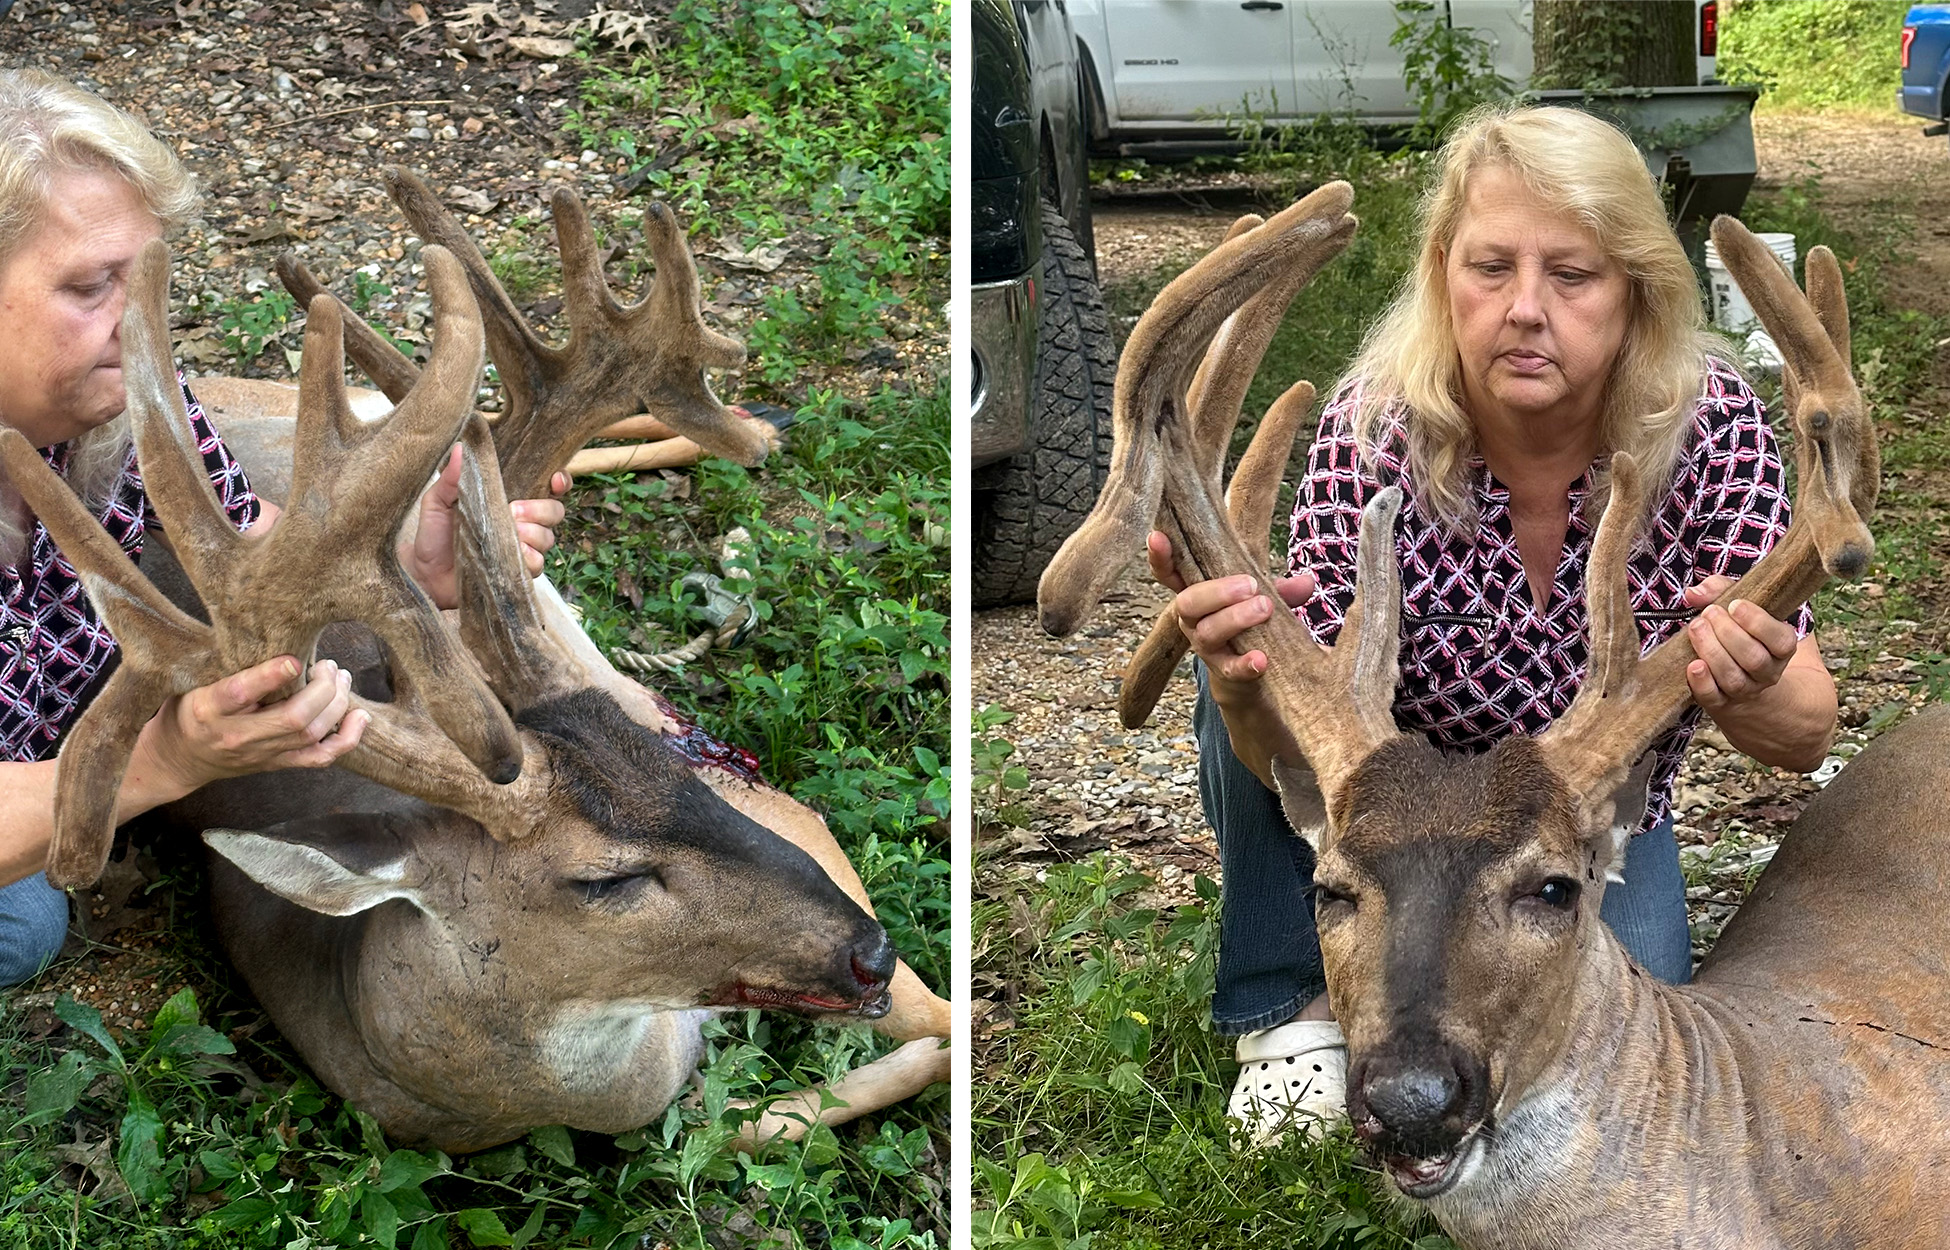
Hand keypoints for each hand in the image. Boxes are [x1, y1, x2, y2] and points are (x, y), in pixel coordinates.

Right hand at [143, 655, 367, 794]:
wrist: (179, 759)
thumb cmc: (189, 709)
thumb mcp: (193, 681)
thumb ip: (229, 666)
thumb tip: (272, 632)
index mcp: (209, 708)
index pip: (241, 693)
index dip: (271, 676)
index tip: (294, 658)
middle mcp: (237, 735)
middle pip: (292, 718)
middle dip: (322, 689)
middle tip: (330, 665)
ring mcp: (261, 754)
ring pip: (310, 735)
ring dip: (337, 704)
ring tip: (342, 679)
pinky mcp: (278, 764)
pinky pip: (320, 758)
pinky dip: (347, 739)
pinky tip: (359, 716)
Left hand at [401, 445, 569, 609]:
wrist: (426, 574)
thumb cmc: (433, 536)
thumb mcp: (437, 502)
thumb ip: (450, 478)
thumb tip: (461, 448)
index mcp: (508, 499)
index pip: (546, 488)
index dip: (559, 482)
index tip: (554, 480)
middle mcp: (522, 523)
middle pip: (555, 511)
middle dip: (540, 510)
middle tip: (513, 511)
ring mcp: (524, 548)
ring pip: (548, 538)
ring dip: (531, 534)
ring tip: (508, 535)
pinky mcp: (520, 572)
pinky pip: (538, 564)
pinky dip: (527, 558)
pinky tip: (509, 556)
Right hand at [1147, 530, 1317, 686]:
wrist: (1255, 669)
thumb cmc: (1251, 619)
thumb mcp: (1264, 596)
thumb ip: (1283, 588)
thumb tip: (1306, 581)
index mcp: (1197, 593)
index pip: (1168, 573)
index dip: (1160, 557)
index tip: (1157, 536)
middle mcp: (1193, 619)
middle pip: (1187, 603)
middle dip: (1216, 592)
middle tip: (1250, 585)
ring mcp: (1205, 646)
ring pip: (1207, 631)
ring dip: (1235, 618)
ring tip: (1265, 608)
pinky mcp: (1224, 670)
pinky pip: (1230, 668)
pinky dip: (1245, 664)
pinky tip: (1261, 660)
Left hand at [1681, 575, 1797, 710]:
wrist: (1746, 677)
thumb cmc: (1741, 632)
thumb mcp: (1740, 607)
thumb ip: (1720, 590)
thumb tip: (1694, 593)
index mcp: (1782, 647)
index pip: (1781, 640)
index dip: (1758, 623)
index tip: (1734, 605)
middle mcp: (1767, 672)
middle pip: (1753, 658)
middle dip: (1728, 633)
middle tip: (1709, 613)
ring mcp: (1746, 690)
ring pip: (1733, 678)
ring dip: (1712, 651)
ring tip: (1696, 628)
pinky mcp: (1721, 702)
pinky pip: (1713, 697)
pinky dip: (1701, 682)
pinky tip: (1693, 665)